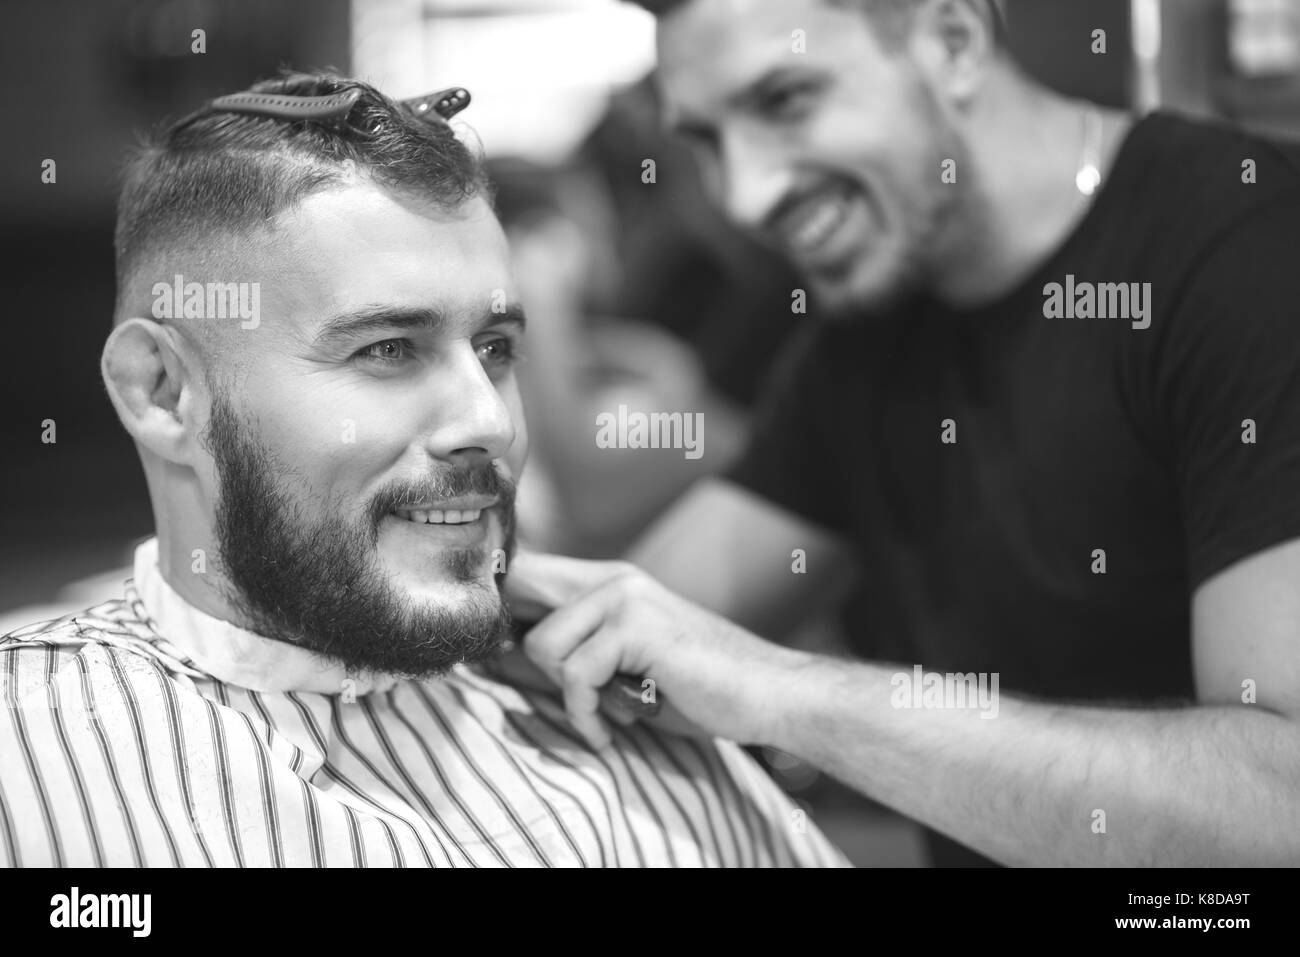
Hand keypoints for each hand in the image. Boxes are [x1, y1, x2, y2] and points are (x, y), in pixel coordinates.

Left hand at [507, 551, 805, 749]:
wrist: (767, 693)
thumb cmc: (700, 686)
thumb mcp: (627, 662)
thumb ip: (578, 648)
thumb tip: (505, 652)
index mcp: (611, 581)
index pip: (529, 571)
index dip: (501, 602)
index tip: (498, 647)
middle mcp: (614, 579)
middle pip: (522, 598)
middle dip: (527, 655)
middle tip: (571, 695)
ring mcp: (625, 597)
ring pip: (544, 647)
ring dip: (570, 695)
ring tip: (608, 713)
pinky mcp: (636, 627)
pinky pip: (576, 678)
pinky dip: (589, 717)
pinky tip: (614, 729)